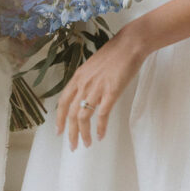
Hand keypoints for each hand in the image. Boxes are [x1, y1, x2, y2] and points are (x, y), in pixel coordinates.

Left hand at [55, 25, 145, 149]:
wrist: (130, 44)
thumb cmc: (115, 53)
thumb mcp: (93, 66)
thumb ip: (87, 80)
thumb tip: (85, 95)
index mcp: (78, 77)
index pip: (63, 102)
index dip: (59, 119)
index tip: (59, 132)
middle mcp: (84, 83)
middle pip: (71, 113)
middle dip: (70, 133)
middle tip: (73, 146)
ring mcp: (96, 88)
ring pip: (83, 117)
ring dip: (83, 134)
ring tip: (87, 144)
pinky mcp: (111, 92)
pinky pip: (101, 115)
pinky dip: (100, 128)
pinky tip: (101, 136)